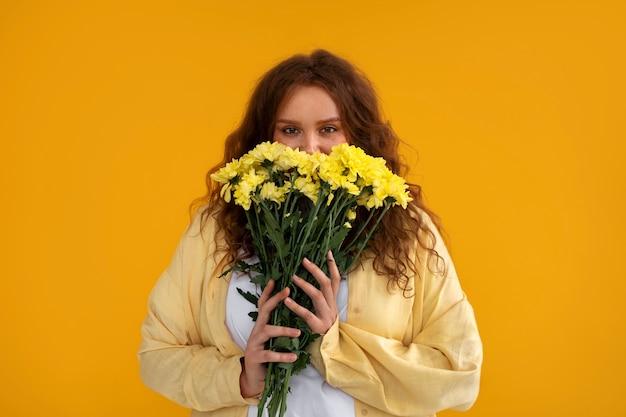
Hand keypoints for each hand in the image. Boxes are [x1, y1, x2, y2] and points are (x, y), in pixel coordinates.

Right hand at [240, 279, 300, 397]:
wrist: (254, 377)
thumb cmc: (266, 354)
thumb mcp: (271, 338)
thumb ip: (278, 325)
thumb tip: (293, 310)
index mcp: (262, 324)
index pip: (264, 304)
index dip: (268, 292)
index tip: (275, 280)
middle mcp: (257, 330)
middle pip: (264, 311)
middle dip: (275, 299)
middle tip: (288, 291)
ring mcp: (255, 343)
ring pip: (267, 331)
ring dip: (283, 330)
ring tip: (297, 332)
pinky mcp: (256, 357)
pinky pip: (270, 354)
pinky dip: (282, 355)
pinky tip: (293, 356)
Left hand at [285, 251, 340, 334]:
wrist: (329, 349)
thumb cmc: (322, 326)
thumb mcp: (325, 309)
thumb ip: (321, 296)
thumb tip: (313, 278)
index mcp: (332, 300)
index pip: (336, 279)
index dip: (333, 265)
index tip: (328, 252)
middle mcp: (331, 306)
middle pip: (326, 283)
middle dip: (316, 270)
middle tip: (304, 260)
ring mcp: (325, 316)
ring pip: (318, 296)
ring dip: (305, 285)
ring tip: (293, 277)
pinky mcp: (317, 326)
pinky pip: (307, 314)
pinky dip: (296, 306)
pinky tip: (287, 300)